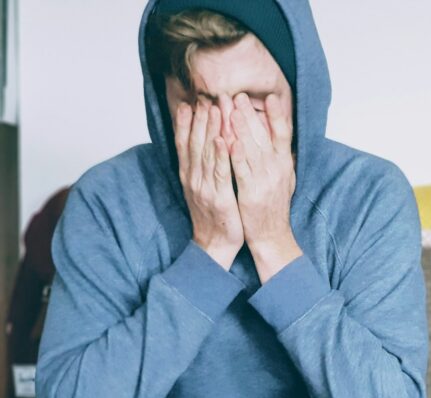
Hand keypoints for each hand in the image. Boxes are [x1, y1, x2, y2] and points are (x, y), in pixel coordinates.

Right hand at [174, 101, 243, 269]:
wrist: (214, 244)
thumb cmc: (213, 215)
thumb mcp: (202, 188)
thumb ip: (201, 166)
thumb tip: (203, 144)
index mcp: (189, 175)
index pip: (184, 143)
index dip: (186, 122)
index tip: (189, 102)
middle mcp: (193, 178)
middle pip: (194, 143)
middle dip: (200, 118)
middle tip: (205, 96)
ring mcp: (204, 187)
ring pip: (206, 153)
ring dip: (210, 129)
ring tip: (214, 108)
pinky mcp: (219, 197)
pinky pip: (219, 172)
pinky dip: (219, 155)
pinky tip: (222, 139)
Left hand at [230, 93, 301, 282]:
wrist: (272, 236)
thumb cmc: (273, 207)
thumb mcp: (284, 179)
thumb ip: (281, 158)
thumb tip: (279, 136)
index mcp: (285, 164)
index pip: (283, 134)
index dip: (277, 115)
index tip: (270, 97)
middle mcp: (278, 170)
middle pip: (264, 136)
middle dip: (250, 114)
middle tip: (237, 95)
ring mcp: (265, 181)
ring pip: (252, 149)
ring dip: (241, 128)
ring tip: (230, 109)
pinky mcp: (251, 193)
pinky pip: (242, 170)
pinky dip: (236, 155)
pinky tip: (228, 140)